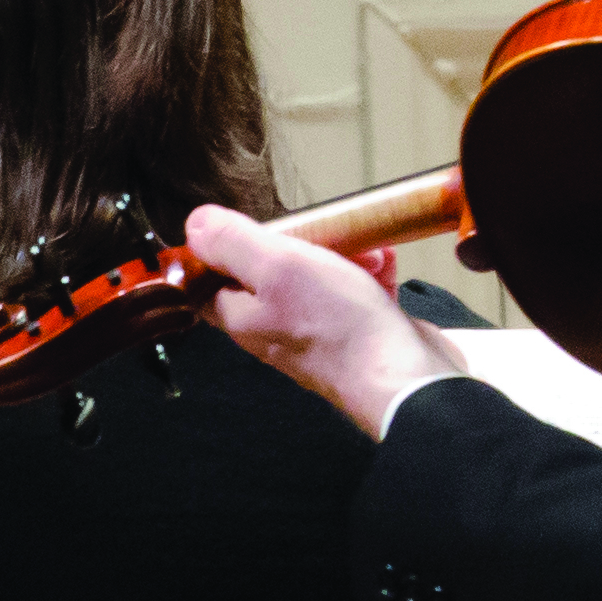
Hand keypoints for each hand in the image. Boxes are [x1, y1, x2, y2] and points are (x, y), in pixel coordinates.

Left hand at [184, 206, 460, 441]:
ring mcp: (314, 333)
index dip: (221, 250)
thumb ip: (234, 245)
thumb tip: (195, 225)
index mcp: (242, 317)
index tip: (245, 223)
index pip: (210, 282)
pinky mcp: (354, 332)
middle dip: (295, 243)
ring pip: (316, 280)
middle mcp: (272, 329)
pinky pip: (354, 293)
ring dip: (340, 253)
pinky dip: (368, 272)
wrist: (406, 377)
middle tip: (317, 230)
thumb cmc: (338, 326)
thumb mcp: (277, 268)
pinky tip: (385, 261)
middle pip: (267, 274)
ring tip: (365, 245)